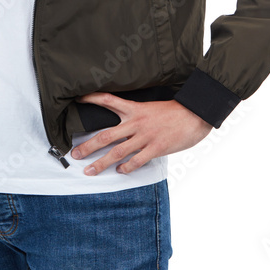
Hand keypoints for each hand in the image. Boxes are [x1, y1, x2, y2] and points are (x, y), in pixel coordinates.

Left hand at [71, 91, 212, 175]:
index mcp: (135, 109)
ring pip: (117, 151)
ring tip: (89, 170)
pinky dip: (126, 167)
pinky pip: (136, 160)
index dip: (92, 98)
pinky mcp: (156, 148)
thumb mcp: (151, 107)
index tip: (78, 99)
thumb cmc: (175, 111)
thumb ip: (136, 115)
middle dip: (88, 146)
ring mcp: (145, 136)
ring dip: (101, 163)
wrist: (195, 114)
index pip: (108, 100)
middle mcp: (136, 122)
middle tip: (74, 154)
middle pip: (106, 135)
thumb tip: (124, 125)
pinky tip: (119, 171)